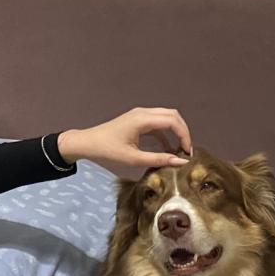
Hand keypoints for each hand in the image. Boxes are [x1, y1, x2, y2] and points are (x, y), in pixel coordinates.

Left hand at [57, 107, 192, 168]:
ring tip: (180, 151)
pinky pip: (157, 124)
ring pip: (166, 117)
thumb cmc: (107, 150)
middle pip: (173, 115)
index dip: (184, 136)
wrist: (87, 143)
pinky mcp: (137, 121)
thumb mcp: (134, 159)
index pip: (173, 121)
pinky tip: (168, 150)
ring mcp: (140, 115)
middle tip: (187, 151)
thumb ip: (158, 159)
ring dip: (175, 131)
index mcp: (142, 119)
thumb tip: (180, 162)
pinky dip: (166, 134)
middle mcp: (143, 113)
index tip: (187, 153)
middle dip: (183, 132)